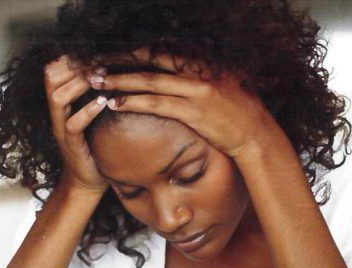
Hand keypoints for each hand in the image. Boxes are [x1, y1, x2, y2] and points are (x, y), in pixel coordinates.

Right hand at [44, 55, 107, 191]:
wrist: (88, 182)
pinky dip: (87, 111)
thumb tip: (116, 70)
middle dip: (74, 65)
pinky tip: (103, 102)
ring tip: (101, 77)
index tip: (95, 51)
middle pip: (51, 77)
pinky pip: (73, 124)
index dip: (70, 56)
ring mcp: (61, 128)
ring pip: (57, 97)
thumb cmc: (95, 146)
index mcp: (61, 103)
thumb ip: (96, 94)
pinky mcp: (71, 145)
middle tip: (100, 62)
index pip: (54, 69)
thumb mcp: (94, 116)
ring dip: (80, 83)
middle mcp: (57, 113)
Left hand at [89, 49, 290, 160]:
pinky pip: (156, 104)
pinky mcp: (192, 111)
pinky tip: (115, 103)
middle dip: (120, 61)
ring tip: (96, 83)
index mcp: (203, 61)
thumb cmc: (239, 112)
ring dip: (119, 82)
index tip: (113, 54)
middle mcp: (198, 70)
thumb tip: (176, 71)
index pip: (162, 50)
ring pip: (149, 81)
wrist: (256, 134)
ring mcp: (195, 90)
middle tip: (95, 64)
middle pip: (150, 60)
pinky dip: (133, 102)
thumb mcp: (223, 83)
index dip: (135, 51)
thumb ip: (198, 75)